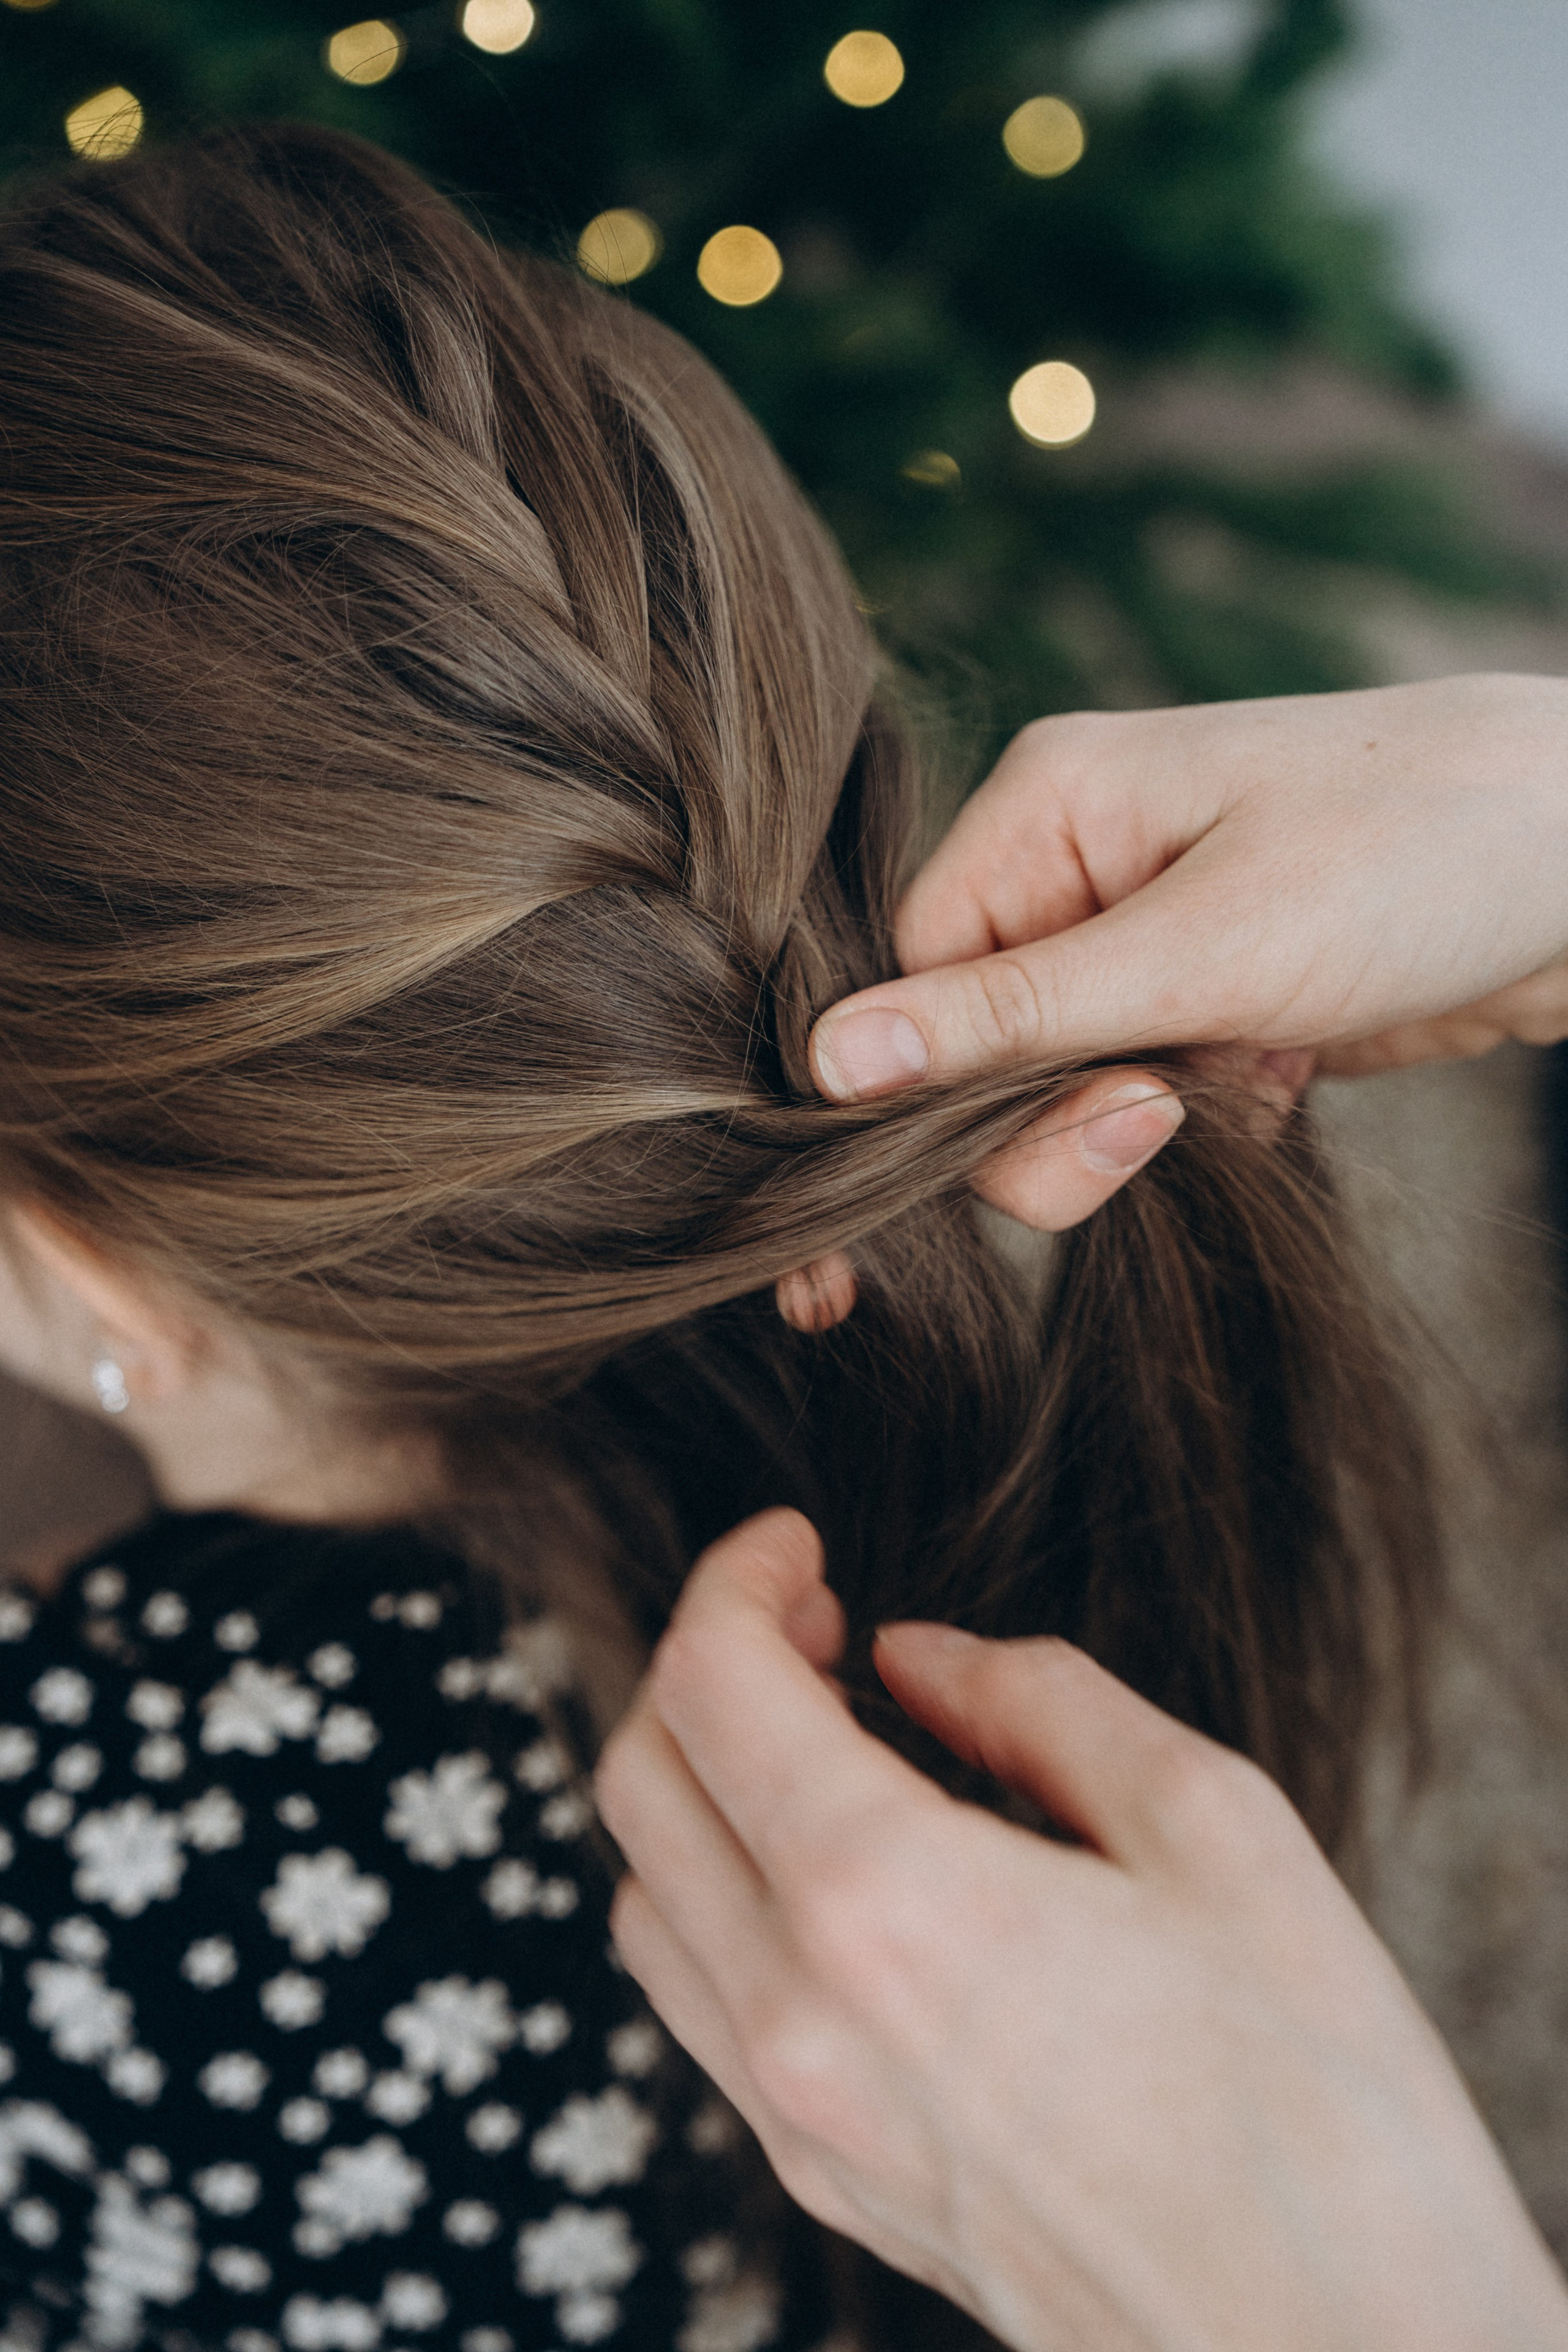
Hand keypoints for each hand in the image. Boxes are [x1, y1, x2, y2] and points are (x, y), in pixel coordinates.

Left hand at [597, 1511, 1567, 2351]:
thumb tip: (916, 1656)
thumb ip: (1042, 1704)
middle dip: (705, 1666)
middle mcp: (801, 2018)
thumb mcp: (1215, 1828)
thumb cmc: (1317, 2105)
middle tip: (817, 1629)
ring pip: (645, 1900)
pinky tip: (843, 1880)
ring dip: (701, 1789)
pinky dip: (724, 1902)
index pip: (708, 1684)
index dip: (734, 1576)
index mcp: (887, 1903)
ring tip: (827, 1747)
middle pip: (640, 1781)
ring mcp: (800, 2119)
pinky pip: (703, 2008)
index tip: (793, 1542)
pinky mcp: (827, 2184)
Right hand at [810, 675, 1567, 1222]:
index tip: (1090, 1119)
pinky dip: (1208, 1121)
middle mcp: (1075, 865)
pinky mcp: (1205, 995)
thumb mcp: (1203, 946)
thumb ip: (1012, 1018)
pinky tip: (1285, 1073)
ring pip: (1062, 1092)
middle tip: (1173, 1112)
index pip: (915, 983)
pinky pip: (1146, 1099)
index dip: (963, 1087)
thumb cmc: (1415, 856)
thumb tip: (830, 1062)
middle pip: (981, 1053)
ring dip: (1150, 1122)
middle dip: (1067, 1116)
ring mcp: (1143, 933)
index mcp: (1045, 807)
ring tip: (1253, 1072)